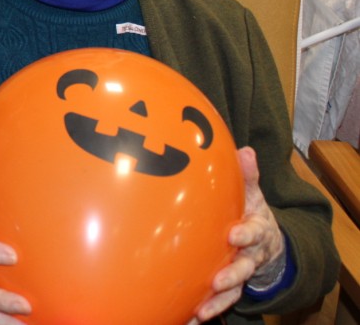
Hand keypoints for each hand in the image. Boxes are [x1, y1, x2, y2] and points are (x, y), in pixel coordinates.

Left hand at [192, 147, 285, 322]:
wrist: (266, 240)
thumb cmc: (250, 210)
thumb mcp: (252, 192)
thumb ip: (248, 174)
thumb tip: (244, 150)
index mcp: (256, 228)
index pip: (254, 232)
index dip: (246, 234)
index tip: (234, 235)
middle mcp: (251, 254)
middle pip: (245, 267)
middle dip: (233, 275)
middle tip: (218, 280)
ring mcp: (241, 271)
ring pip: (233, 290)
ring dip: (219, 301)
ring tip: (203, 311)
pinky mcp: (229, 285)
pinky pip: (220, 300)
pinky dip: (208, 309)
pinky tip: (189, 317)